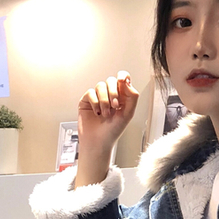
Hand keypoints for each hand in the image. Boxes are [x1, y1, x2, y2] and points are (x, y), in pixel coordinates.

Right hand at [75, 71, 138, 186]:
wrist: (98, 142)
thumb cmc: (113, 131)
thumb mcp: (128, 114)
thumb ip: (132, 97)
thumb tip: (127, 81)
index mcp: (121, 97)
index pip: (123, 79)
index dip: (123, 76)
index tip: (122, 80)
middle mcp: (109, 95)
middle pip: (111, 81)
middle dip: (114, 92)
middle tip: (115, 106)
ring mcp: (97, 97)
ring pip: (101, 86)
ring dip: (105, 100)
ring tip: (106, 114)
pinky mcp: (86, 101)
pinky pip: (90, 93)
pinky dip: (95, 102)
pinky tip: (97, 113)